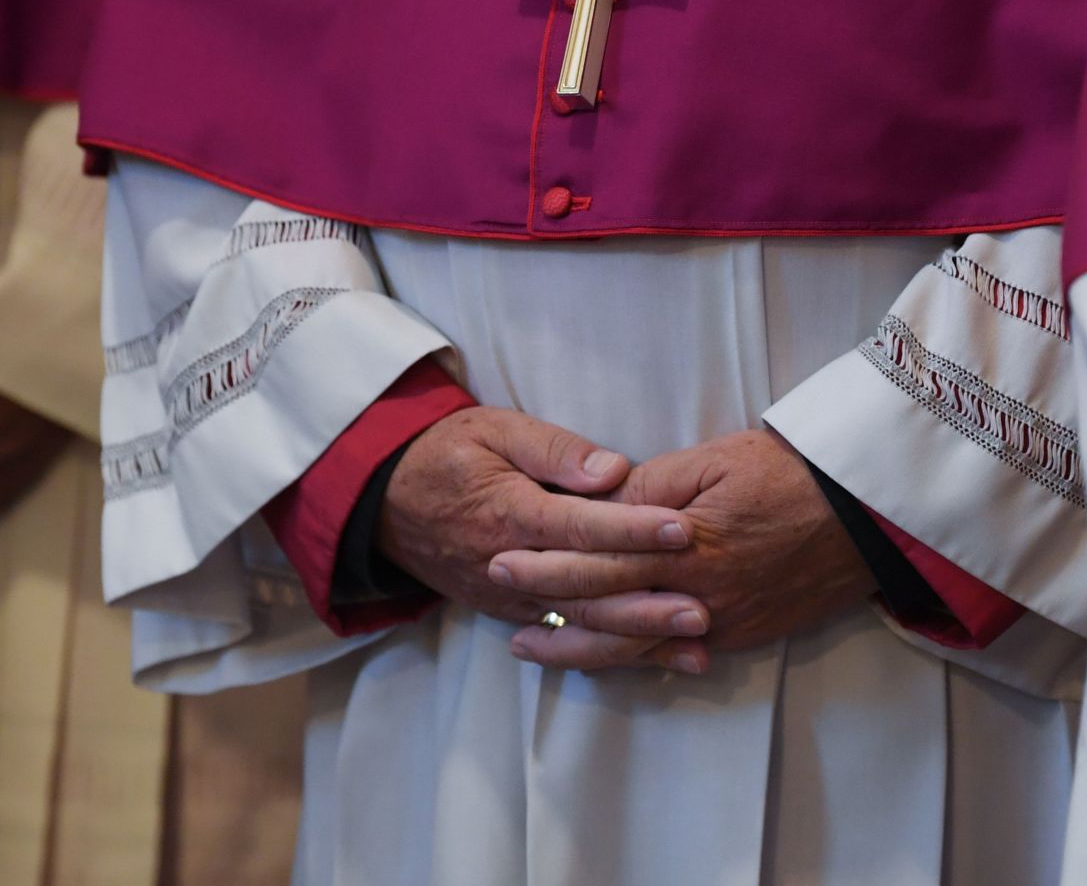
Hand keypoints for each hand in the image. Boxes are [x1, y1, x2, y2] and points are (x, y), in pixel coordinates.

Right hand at [378, 408, 705, 667]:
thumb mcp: (494, 429)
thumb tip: (613, 469)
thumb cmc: (447, 453)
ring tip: (695, 646)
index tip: (682, 530)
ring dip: (638, 639)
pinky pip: (566, 637)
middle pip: (586, 590)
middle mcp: (510, 564)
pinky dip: (613, 651)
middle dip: (646, 602)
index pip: (579, 526)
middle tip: (702, 607)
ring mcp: (509, 597)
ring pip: (580, 625)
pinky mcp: (510, 613)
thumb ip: (554, 449)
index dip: (632, 529)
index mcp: (510, 511)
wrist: (384, 503)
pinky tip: (658, 658)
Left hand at [489, 429, 873, 669]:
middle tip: (497, 600)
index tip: (502, 559)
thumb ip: (650, 486)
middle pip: (607, 608)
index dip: (547, 563)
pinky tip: (603, 658)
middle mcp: (698, 593)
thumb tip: (600, 501)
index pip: (599, 559)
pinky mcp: (746, 634)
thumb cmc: (790, 470)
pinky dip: (634, 659)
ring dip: (580, 649)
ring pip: (636, 645)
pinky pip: (677, 654)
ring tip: (532, 648)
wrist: (868, 512)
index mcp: (684, 544)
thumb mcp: (713, 460)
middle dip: (548, 605)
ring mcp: (723, 621)